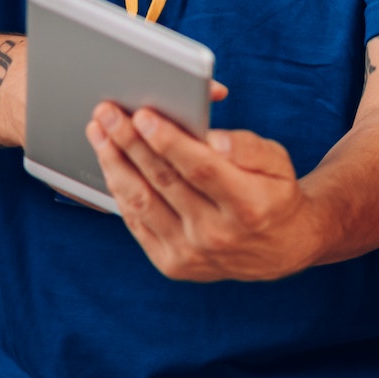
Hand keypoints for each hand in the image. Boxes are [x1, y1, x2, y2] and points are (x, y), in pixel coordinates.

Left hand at [86, 84, 330, 282]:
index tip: (144, 115)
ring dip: (115, 164)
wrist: (279, 248)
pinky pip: (137, 222)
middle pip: (164, 181)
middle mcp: (217, 234)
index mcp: (248, 205)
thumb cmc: (274, 194)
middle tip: (109, 113)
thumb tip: (213, 140)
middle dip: (131, 142)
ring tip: (99, 134)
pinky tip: (111, 164)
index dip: (169, 141)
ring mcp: (191, 253)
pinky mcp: (172, 264)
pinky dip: (120, 190)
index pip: (201, 168)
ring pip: (142, 202)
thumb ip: (248, 147)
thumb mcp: (278, 163)